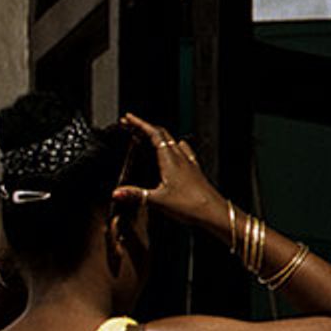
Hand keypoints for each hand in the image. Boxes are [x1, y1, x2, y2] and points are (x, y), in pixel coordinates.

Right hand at [114, 114, 236, 235]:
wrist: (214, 212)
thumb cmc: (191, 205)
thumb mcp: (157, 201)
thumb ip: (135, 195)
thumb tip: (116, 192)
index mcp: (170, 160)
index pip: (153, 134)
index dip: (139, 124)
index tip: (128, 118)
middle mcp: (180, 158)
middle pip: (162, 135)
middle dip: (145, 128)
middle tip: (132, 126)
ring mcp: (188, 164)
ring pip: (172, 142)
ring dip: (159, 136)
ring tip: (148, 136)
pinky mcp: (193, 172)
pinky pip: (184, 152)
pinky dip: (175, 147)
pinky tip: (177, 150)